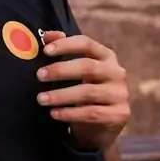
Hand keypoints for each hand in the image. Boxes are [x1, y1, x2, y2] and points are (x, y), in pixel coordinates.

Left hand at [36, 31, 130, 151]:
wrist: (104, 125)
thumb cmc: (88, 91)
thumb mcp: (78, 71)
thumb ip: (66, 51)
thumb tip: (48, 35)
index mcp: (107, 56)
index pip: (87, 44)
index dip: (66, 45)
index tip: (45, 51)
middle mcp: (116, 72)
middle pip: (87, 67)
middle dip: (61, 70)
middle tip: (39, 76)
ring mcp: (120, 94)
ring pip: (88, 92)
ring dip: (61, 95)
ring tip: (41, 99)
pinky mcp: (119, 114)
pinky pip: (91, 113)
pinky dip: (70, 113)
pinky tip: (54, 113)